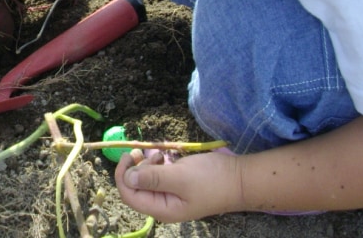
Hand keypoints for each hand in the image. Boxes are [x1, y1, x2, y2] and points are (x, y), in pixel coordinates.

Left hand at [114, 148, 241, 222]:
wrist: (240, 179)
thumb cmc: (211, 179)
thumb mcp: (180, 177)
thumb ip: (152, 178)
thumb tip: (127, 178)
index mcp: (162, 209)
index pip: (129, 196)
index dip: (123, 175)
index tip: (128, 155)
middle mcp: (162, 205)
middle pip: (135, 187)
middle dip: (135, 168)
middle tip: (144, 152)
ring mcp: (170, 195)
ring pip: (145, 179)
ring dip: (146, 164)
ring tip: (160, 155)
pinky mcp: (176, 185)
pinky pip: (157, 174)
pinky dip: (157, 164)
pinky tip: (166, 157)